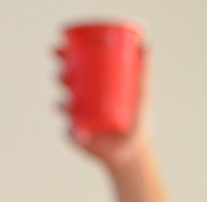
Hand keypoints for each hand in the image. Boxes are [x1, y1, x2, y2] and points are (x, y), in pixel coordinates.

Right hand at [58, 52, 152, 170]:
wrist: (132, 152)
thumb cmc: (137, 121)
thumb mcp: (142, 96)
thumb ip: (144, 73)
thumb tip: (147, 44)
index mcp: (90, 86)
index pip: (72, 67)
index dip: (62, 56)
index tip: (58, 46)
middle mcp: (80, 100)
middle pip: (64, 84)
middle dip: (60, 76)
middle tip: (67, 74)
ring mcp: (76, 119)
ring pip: (62, 106)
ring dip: (62, 103)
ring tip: (72, 104)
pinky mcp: (77, 137)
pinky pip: (70, 133)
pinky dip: (73, 132)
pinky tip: (78, 131)